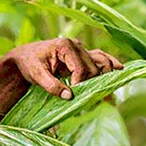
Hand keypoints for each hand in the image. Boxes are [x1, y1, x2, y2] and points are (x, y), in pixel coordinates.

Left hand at [0, 38, 122, 100]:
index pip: (81, 67)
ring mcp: (81, 50)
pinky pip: (100, 58)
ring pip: (101, 61)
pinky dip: (110, 64)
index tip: (74, 95)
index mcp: (65, 45)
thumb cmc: (29, 64)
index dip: (80, 83)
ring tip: (109, 91)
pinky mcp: (83, 55)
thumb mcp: (36, 75)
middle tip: (90, 99)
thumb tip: (69, 97)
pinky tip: (121, 69)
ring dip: (106, 75)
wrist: (24, 58)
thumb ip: (52, 85)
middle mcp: (76, 45)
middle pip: (93, 67)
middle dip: (92, 83)